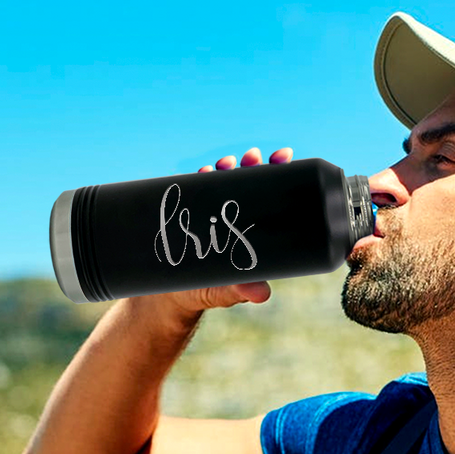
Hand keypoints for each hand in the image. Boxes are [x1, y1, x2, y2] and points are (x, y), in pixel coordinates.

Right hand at [133, 145, 293, 321]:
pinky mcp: (191, 212)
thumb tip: (262, 294)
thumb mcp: (225, 293)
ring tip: (228, 162)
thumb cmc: (207, 292)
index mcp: (252, 232)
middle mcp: (234, 218)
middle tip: (253, 158)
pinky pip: (196, 189)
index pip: (269, 199)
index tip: (282, 158)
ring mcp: (212, 213)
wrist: (172, 293)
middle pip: (247, 184)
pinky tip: (204, 171)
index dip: (277, 177)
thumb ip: (242, 291)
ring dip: (226, 167)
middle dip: (252, 165)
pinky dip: (201, 177)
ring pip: (223, 182)